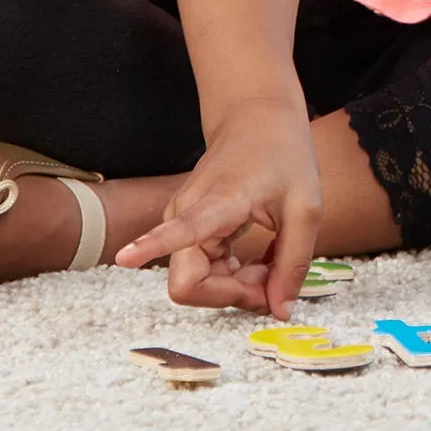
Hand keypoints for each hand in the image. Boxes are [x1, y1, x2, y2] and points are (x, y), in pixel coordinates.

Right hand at [114, 95, 321, 318]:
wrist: (259, 119)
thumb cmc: (283, 155)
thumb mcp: (306, 208)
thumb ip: (293, 262)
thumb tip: (279, 311)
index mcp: (217, 201)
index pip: (180, 228)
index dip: (152, 246)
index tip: (125, 258)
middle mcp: (187, 212)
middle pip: (189, 284)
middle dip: (230, 294)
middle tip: (272, 278)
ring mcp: (183, 222)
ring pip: (196, 283)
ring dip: (235, 286)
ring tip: (271, 263)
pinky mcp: (189, 230)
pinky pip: (203, 271)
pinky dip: (233, 276)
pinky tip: (259, 260)